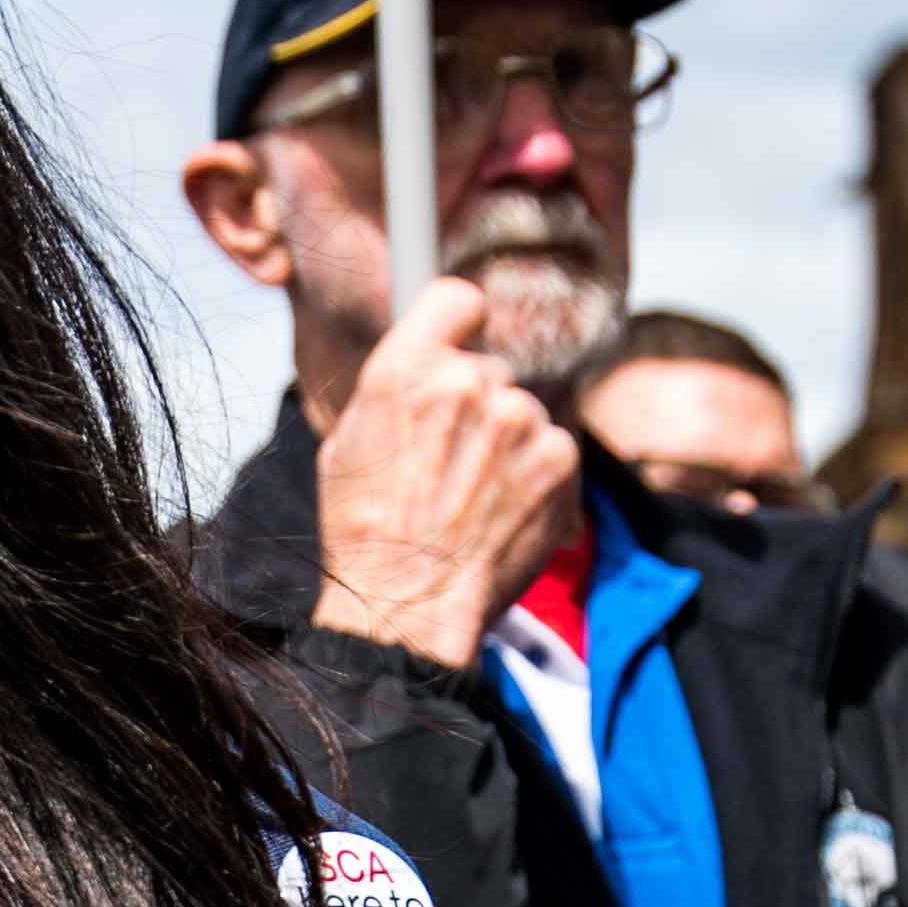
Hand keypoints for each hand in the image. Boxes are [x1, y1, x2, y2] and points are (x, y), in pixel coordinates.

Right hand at [313, 278, 581, 670]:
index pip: (457, 299)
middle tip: (449, 466)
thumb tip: (423, 366)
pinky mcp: (560, 458)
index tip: (461, 345)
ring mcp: (520, 419)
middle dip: (476, 409)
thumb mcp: (347, 445)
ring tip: (473, 502)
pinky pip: (553, 450)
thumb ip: (394, 390)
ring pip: (522, 415)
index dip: (459, 325)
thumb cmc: (366, 535)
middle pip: (489, 370)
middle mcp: (468, 382)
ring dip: (507, 448)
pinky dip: (536, 479)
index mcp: (406, 368)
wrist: (407, 608)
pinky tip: (501, 515)